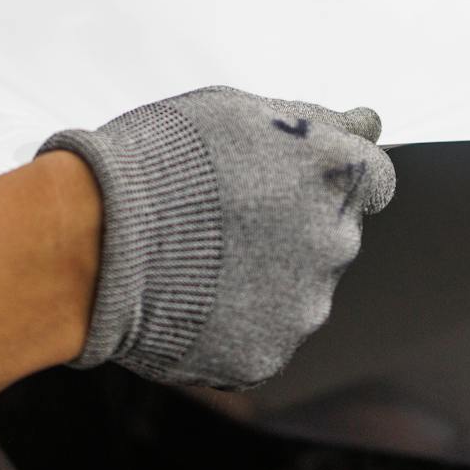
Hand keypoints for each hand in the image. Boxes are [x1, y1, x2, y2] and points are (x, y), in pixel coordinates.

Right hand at [42, 87, 396, 389]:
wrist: (95, 239)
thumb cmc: (159, 161)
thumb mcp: (237, 113)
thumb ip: (316, 123)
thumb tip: (368, 123)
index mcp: (336, 174)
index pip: (374, 180)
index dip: (326, 179)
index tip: (285, 182)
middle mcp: (335, 243)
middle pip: (332, 237)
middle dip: (291, 229)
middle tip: (220, 219)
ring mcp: (303, 306)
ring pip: (298, 292)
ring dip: (263, 279)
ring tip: (194, 262)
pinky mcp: (266, 356)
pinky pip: (260, 338)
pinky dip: (232, 324)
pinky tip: (188, 299)